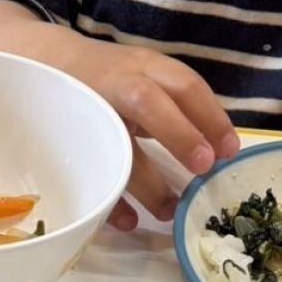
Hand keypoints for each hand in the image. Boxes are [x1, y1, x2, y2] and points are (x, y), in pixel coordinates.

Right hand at [68, 38, 238, 230]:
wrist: (52, 60)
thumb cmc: (114, 77)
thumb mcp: (147, 75)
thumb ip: (177, 105)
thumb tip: (218, 149)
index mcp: (148, 66)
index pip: (184, 85)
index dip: (211, 117)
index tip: (230, 151)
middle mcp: (120, 83)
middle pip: (149, 103)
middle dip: (179, 135)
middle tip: (203, 167)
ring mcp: (92, 107)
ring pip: (118, 142)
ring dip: (147, 182)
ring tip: (169, 211)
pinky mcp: (70, 134)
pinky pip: (89, 171)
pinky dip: (109, 198)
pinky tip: (127, 220)